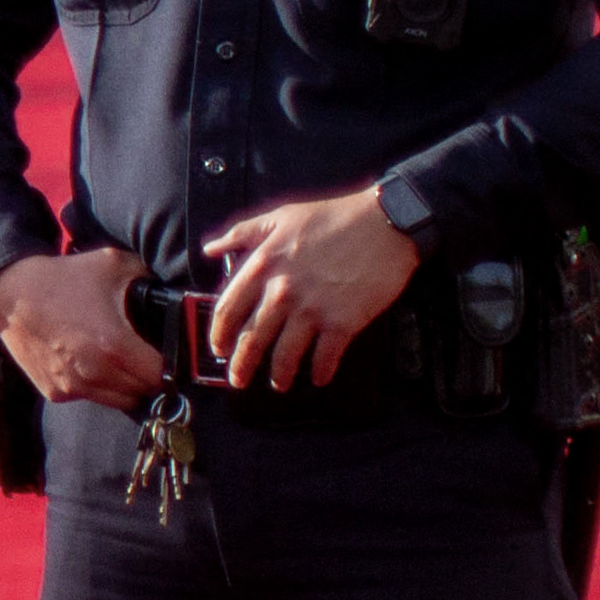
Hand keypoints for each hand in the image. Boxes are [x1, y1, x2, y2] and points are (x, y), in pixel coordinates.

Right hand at [0, 246, 161, 408]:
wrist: (9, 292)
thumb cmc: (62, 278)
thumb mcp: (113, 264)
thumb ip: (149, 277)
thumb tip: (172, 288)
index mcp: (114, 346)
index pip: (160, 376)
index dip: (170, 366)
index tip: (166, 354)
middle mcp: (94, 373)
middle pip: (143, 392)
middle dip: (147, 375)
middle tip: (143, 356)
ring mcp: (72, 386)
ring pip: (119, 401)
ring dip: (125, 385)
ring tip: (118, 361)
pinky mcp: (55, 391)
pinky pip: (90, 396)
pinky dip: (96, 386)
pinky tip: (88, 362)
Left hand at [206, 188, 422, 390]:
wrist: (387, 222)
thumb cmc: (334, 216)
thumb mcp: (280, 216)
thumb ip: (241, 233)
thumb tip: (211, 248)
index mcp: (263, 266)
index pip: (228, 309)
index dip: (218, 333)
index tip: (218, 347)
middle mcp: (282, 292)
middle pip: (251, 339)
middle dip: (241, 365)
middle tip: (237, 381)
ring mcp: (313, 309)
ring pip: (285, 354)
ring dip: (280, 374)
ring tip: (279, 384)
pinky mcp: (344, 322)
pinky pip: (326, 356)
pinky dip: (321, 371)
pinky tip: (319, 378)